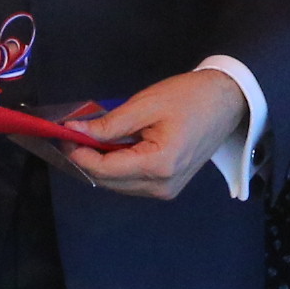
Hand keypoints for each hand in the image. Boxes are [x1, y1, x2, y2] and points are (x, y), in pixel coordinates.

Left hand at [59, 67, 250, 202]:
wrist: (226, 102)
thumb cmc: (188, 97)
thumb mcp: (145, 105)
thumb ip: (108, 124)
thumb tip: (74, 133)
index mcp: (158, 165)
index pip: (104, 169)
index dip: (79, 154)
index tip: (63, 135)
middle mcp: (161, 186)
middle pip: (108, 181)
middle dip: (86, 160)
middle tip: (72, 134)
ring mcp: (166, 190)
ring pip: (118, 185)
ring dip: (100, 165)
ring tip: (91, 138)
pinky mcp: (168, 187)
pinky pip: (131, 182)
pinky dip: (116, 167)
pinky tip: (112, 148)